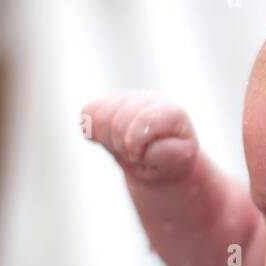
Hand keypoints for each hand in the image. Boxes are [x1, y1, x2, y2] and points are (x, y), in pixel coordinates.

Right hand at [81, 93, 200, 182]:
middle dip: (121, 145)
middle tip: (132, 156)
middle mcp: (150, 99)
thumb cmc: (170, 164)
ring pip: (101, 114)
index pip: (143, 121)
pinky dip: (92, 130)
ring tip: (122, 149)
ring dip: (107, 139)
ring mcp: (129, 99)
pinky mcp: (110, 104)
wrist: (161, 166)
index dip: (136, 146)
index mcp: (171, 112)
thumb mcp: (177, 164)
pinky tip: (107, 140)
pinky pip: (89, 112)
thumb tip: (152, 147)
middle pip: (118, 120)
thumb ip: (169, 154)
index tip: (142, 158)